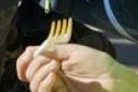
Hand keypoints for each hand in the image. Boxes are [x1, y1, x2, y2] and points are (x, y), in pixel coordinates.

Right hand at [17, 44, 131, 91]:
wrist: (114, 80)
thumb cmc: (98, 64)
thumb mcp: (73, 51)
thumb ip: (53, 50)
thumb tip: (33, 51)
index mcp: (55, 62)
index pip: (30, 63)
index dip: (23, 62)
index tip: (26, 59)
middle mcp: (53, 76)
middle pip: (29, 72)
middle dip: (35, 64)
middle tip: (52, 61)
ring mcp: (57, 88)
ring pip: (34, 85)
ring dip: (39, 73)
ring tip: (56, 67)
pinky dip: (44, 83)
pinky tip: (54, 76)